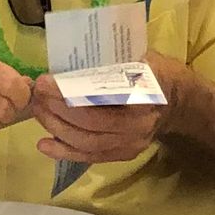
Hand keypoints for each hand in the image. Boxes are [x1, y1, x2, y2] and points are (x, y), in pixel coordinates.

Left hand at [28, 65, 170, 168]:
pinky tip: (44, 144)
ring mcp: (130, 145)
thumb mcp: (141, 57)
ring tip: (37, 112)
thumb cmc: (156, 73)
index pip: (99, 99)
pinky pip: (90, 157)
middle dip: (56, 110)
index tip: (45, 82)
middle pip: (89, 125)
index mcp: (141, 98)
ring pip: (86, 143)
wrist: (178, 103)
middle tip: (36, 96)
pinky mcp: (123, 155)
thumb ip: (112, 62)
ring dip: (56, 129)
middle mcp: (137, 127)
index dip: (68, 93)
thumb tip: (72, 60)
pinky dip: (64, 152)